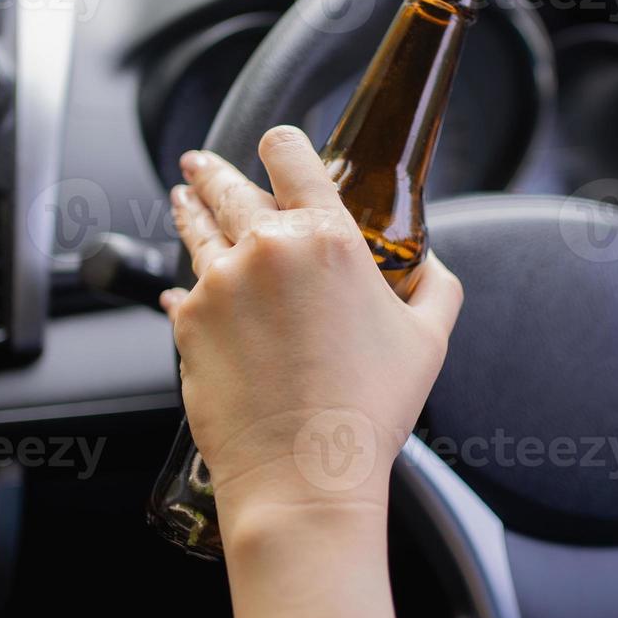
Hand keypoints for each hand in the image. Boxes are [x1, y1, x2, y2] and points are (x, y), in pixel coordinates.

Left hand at [161, 125, 463, 522]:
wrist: (304, 474)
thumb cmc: (368, 410)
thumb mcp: (429, 338)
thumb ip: (436, 285)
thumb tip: (430, 266)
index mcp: (327, 238)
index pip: (291, 156)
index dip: (282, 143)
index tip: (276, 144)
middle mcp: (266, 248)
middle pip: (228, 187)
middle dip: (214, 171)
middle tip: (202, 166)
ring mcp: (218, 284)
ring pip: (196, 229)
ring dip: (189, 209)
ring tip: (182, 199)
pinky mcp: (187, 323)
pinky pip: (182, 289)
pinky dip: (186, 285)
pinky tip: (183, 287)